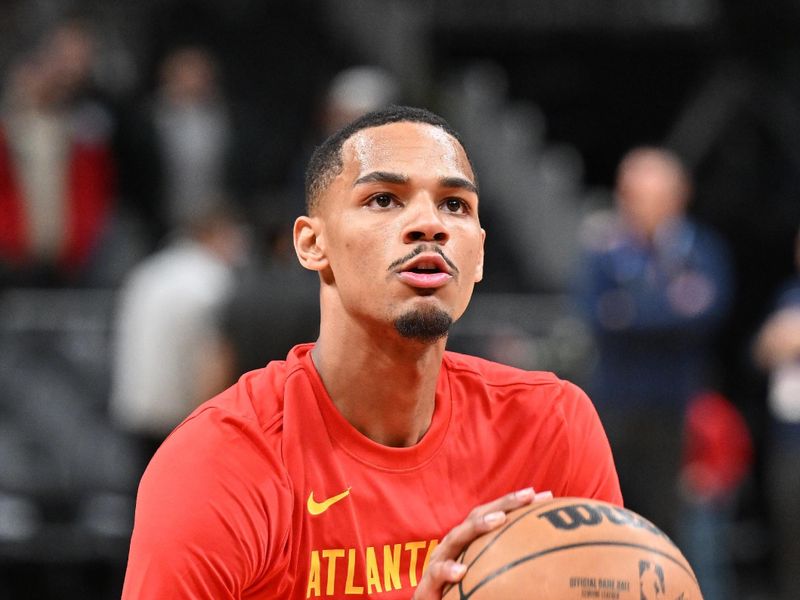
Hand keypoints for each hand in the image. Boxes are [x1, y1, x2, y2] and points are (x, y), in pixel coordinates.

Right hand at [412, 487, 552, 598]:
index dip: (518, 504)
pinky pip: (438, 572)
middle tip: (528, 496)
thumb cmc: (463, 592)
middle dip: (504, 503)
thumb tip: (550, 565)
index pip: (496, 515)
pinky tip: (461, 571)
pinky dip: (448, 569)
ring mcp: (441, 558)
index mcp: (470, 540)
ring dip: (478, 526)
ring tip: (499, 520)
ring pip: (457, 536)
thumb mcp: (489, 575)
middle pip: (478, 516)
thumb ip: (510, 565)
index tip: (546, 497)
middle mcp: (456, 543)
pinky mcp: (429, 581)